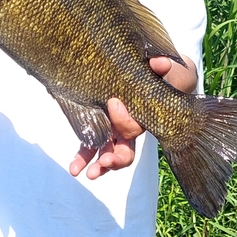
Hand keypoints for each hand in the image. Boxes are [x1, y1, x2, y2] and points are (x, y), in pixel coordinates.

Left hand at [69, 55, 195, 178]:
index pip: (135, 127)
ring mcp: (116, 130)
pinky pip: (94, 144)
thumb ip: (160, 65)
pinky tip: (75, 167)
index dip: (124, 119)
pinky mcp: (103, 126)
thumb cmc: (156, 73)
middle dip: (115, 158)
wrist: (150, 75)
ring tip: (85, 173)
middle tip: (104, 161)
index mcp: (144, 116)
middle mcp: (131, 127)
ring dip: (98, 164)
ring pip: (108, 152)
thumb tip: (160, 63)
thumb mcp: (160, 68)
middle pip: (126, 151)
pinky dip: (85, 156)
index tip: (112, 102)